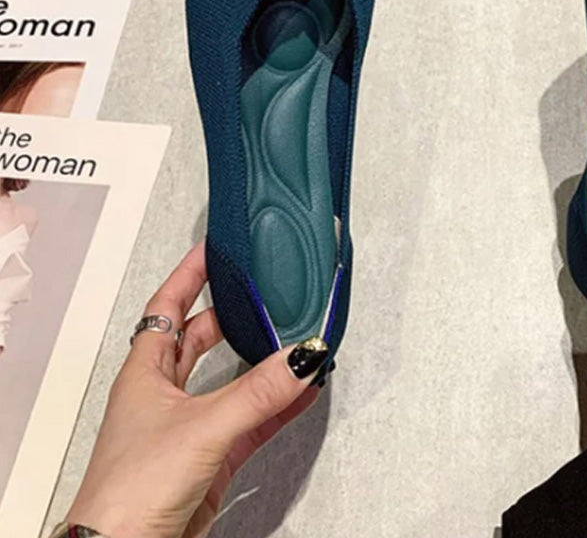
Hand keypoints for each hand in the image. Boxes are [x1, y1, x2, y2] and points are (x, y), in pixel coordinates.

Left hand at [66, 243, 328, 537]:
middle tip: (263, 294)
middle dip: (232, 316)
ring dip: (262, 363)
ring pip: (232, 379)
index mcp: (145, 371)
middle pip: (200, 338)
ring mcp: (189, 424)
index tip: (214, 250)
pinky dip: (278, 406)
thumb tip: (300, 358)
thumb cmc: (129, 491)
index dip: (189, 275)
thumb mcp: (201, 427)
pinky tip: (302, 393)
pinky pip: (252, 419)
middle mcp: (165, 392)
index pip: (166, 306)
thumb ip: (257, 393)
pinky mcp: (211, 456)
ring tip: (294, 341)